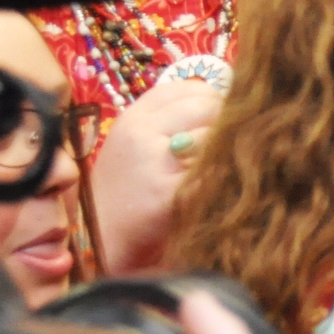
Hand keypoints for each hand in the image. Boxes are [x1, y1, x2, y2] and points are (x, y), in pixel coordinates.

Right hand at [90, 78, 224, 273]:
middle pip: (209, 105)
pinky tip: (211, 192)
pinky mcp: (171, 193)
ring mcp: (154, 161)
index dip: (213, 103)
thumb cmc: (129, 194)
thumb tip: (230, 97)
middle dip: (224, 125)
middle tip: (219, 152)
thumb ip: (174, 121)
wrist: (102, 245)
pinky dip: (223, 178)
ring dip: (225, 153)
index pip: (192, 88)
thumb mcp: (139, 146)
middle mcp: (140, 132)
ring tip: (209, 175)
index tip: (215, 124)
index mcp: (133, 117)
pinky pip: (216, 170)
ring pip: (216, 135)